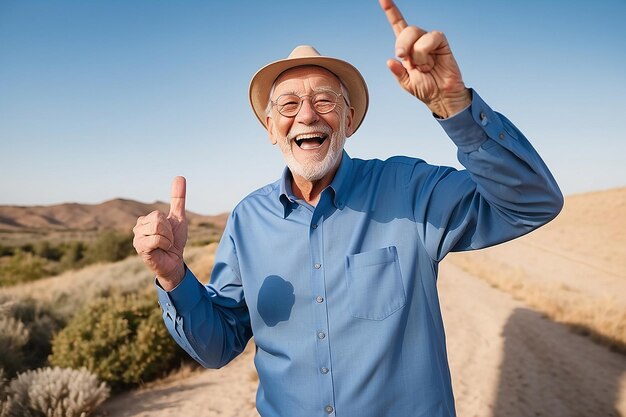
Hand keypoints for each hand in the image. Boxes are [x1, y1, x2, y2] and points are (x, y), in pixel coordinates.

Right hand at [133, 176, 187, 289]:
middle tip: (167, 240)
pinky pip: (156, 239)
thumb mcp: (178, 217)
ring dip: (167, 239)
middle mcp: (138, 228)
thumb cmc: (174, 241)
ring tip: (164, 245)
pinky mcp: (140, 248)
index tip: (169, 233)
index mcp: (145, 220)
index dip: (169, 225)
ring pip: (157, 229)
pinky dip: (165, 244)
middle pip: (158, 219)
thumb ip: (178, 198)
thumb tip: (179, 177)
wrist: (174, 262)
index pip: (159, 214)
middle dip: (168, 231)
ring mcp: (137, 238)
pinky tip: (161, 250)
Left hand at [379, 0, 470, 117]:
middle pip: (406, 29)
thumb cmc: (425, 88)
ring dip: (416, 54)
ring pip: (416, 34)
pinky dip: (426, 51)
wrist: (441, 96)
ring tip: (424, 67)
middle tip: (405, 59)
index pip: (398, 25)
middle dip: (401, 45)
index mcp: (406, 48)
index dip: (391, 11)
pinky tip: (431, 62)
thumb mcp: (406, 83)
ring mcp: (430, 40)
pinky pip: (431, 37)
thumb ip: (398, 72)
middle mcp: (417, 41)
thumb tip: (390, 61)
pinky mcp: (441, 42)